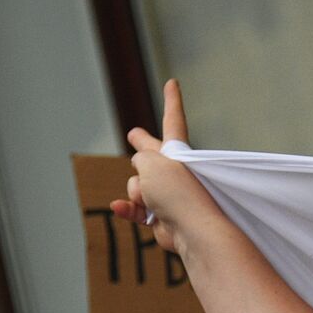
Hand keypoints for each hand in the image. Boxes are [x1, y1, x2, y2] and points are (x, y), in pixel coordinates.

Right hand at [110, 79, 224, 255]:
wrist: (192, 230)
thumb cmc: (177, 192)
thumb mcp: (151, 162)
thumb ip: (142, 157)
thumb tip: (140, 174)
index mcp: (178, 152)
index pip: (173, 120)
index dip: (172, 100)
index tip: (174, 82)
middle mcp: (174, 171)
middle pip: (150, 155)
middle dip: (143, 145)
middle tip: (136, 135)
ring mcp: (168, 194)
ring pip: (135, 185)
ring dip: (136, 192)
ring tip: (153, 201)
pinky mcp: (161, 217)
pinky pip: (135, 209)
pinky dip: (128, 209)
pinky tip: (120, 208)